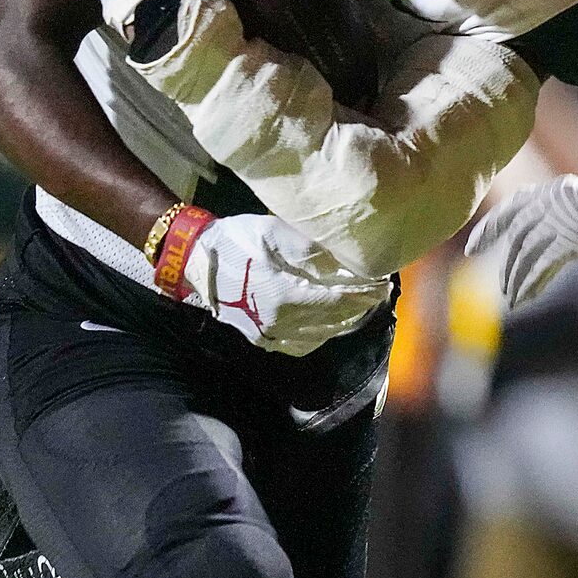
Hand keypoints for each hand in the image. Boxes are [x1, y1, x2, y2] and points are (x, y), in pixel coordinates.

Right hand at [177, 214, 366, 354]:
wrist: (194, 262)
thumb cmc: (235, 241)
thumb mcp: (273, 233)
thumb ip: (311, 251)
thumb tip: (345, 264)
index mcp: (283, 295)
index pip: (338, 299)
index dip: (363, 293)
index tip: (382, 284)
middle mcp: (280, 323)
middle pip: (333, 319)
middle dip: (359, 306)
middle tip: (378, 293)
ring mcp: (270, 335)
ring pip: (321, 334)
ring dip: (345, 322)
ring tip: (361, 306)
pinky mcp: (262, 339)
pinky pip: (303, 344)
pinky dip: (323, 334)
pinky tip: (332, 322)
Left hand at [467, 175, 577, 304]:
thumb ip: (564, 227)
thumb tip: (540, 249)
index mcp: (559, 190)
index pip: (516, 204)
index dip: (493, 226)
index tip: (474, 247)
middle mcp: (556, 198)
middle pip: (517, 230)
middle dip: (503, 260)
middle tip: (499, 287)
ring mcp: (564, 216)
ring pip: (526, 251)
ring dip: (517, 278)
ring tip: (513, 299)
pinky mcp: (573, 237)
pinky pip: (542, 264)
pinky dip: (531, 283)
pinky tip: (523, 299)